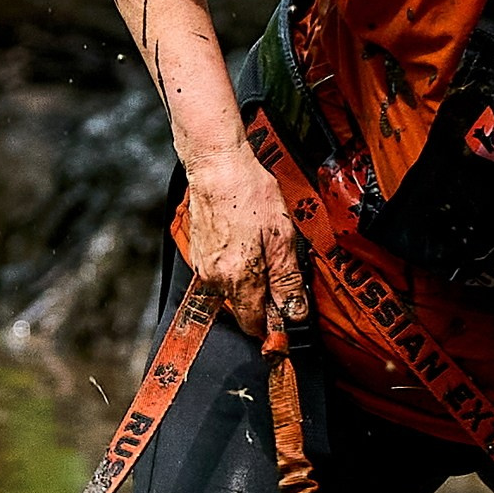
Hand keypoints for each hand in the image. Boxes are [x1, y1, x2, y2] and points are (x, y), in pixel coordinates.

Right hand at [184, 144, 308, 340]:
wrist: (218, 167)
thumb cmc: (249, 194)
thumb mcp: (282, 238)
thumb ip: (287, 281)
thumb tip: (295, 312)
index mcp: (239, 279)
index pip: (254, 324)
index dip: (272, 325)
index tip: (285, 316)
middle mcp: (216, 279)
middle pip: (242, 309)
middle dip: (262, 301)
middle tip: (279, 273)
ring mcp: (204, 268)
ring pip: (231, 291)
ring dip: (249, 282)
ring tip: (261, 250)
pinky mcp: (198, 255)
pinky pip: (220, 274)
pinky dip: (234, 267)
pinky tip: (245, 243)